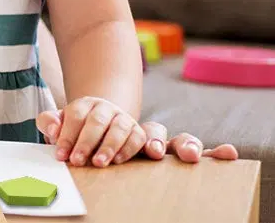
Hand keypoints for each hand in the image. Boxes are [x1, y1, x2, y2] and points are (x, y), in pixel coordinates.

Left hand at [37, 98, 145, 166]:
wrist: (103, 124)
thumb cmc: (77, 128)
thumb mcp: (60, 122)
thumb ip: (49, 122)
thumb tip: (53, 130)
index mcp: (84, 104)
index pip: (75, 116)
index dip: (67, 136)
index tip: (61, 155)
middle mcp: (105, 108)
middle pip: (97, 121)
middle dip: (86, 142)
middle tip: (77, 161)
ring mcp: (123, 118)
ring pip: (119, 128)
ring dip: (109, 146)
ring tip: (99, 163)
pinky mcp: (137, 131)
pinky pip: (139, 137)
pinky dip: (134, 148)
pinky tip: (123, 159)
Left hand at [38, 106, 240, 165]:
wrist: (99, 120)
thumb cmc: (80, 130)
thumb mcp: (62, 126)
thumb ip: (54, 123)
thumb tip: (47, 121)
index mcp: (98, 111)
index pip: (88, 121)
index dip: (76, 138)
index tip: (69, 157)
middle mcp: (125, 120)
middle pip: (122, 127)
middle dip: (110, 145)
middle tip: (99, 162)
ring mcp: (147, 133)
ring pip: (159, 132)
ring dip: (160, 143)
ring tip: (157, 155)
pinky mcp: (165, 148)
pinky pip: (189, 146)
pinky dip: (211, 149)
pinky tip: (227, 153)